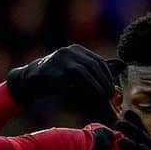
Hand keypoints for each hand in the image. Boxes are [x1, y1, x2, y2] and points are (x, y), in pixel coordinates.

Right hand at [6, 45, 122, 122]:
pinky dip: (79, 91)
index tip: (112, 90)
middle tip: (110, 96)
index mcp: (76, 50)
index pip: (98, 61)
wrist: (28, 82)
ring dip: (95, 87)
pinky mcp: (52, 73)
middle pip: (92, 66)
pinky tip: (85, 99)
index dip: (107, 76)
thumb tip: (122, 66)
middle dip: (103, 82)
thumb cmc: (53, 80)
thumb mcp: (75, 73)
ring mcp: (60, 61)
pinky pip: (69, 83)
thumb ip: (95, 70)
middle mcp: (69, 52)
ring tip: (102, 98)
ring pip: (83, 74)